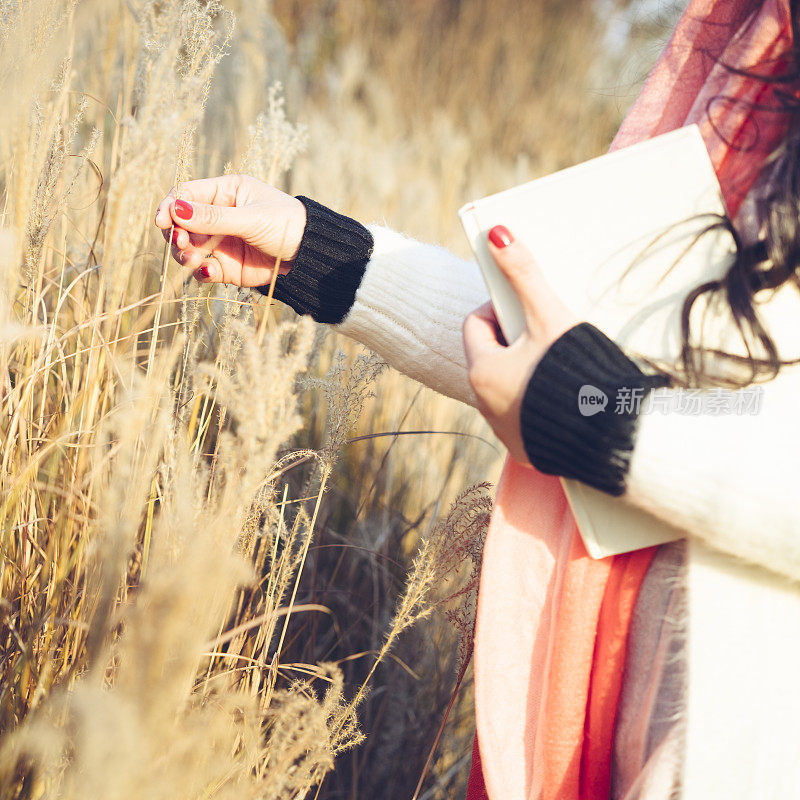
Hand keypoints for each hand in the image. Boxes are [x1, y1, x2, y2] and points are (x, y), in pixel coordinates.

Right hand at [154, 174, 305, 285]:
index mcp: (225, 192)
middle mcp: (218, 216)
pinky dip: (200, 272)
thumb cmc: (285, 224)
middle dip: (175, 234)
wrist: (309, 256)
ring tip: (192, 259)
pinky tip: (207, 272)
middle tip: (181, 243)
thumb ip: (213, 217)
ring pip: (187, 248)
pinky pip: (202, 269)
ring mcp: (220, 242)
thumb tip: (175, 209)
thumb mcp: (250, 218)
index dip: (170, 207)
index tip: (163, 221)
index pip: (186, 195)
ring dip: (183, 254)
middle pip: (181, 223)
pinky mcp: (225, 266)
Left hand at [462, 225, 576, 464]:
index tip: (527, 307)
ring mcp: (504, 430)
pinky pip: (525, 416)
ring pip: (508, 386)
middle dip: (516, 340)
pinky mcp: (526, 449)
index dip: (500, 309)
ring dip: (527, 372)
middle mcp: (484, 404)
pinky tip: (567, 396)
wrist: (611, 436)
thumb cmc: (576, 373)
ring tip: (561, 365)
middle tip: (549, 333)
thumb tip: (498, 234)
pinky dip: (539, 402)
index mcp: (482, 371)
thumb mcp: (549, 318)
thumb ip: (524, 276)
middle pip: (491, 356)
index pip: (475, 324)